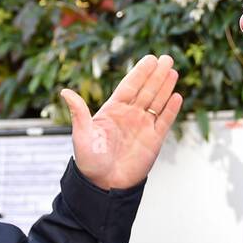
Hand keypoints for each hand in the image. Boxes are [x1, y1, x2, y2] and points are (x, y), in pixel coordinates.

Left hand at [60, 53, 182, 190]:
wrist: (104, 184)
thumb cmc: (90, 161)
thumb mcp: (82, 135)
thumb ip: (79, 112)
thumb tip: (65, 92)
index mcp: (113, 110)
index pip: (129, 86)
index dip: (140, 72)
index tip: (150, 59)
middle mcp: (129, 115)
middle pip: (146, 90)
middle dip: (156, 74)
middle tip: (166, 58)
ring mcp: (143, 127)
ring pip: (157, 102)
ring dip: (165, 87)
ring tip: (173, 71)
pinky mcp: (153, 141)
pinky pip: (164, 122)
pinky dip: (171, 110)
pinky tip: (177, 97)